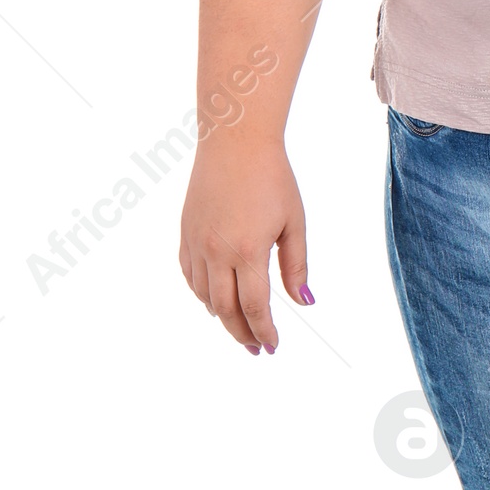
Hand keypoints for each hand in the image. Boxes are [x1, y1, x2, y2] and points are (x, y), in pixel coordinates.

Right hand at [179, 133, 310, 354]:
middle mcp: (216, 252)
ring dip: (222, 316)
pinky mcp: (185, 234)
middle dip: (243, 334)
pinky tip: (216, 298)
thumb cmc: (272, 178)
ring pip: (204, 297)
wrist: (235, 142)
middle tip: (257, 348)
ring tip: (240, 325)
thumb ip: (296, 265)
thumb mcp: (293, 221)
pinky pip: (190, 276)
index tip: (273, 346)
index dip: (264, 332)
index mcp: (248, 251)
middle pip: (226, 311)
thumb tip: (304, 302)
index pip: (255, 308)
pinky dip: (202, 294)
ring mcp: (196, 244)